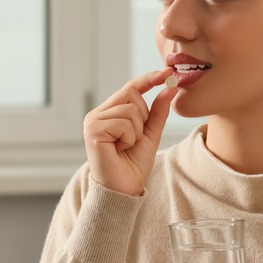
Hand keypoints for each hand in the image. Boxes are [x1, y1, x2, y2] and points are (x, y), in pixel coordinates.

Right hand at [83, 69, 176, 195]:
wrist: (123, 189)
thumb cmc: (133, 164)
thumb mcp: (150, 134)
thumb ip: (158, 111)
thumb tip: (170, 87)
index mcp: (109, 113)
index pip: (130, 88)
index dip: (149, 79)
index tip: (167, 73)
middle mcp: (97, 114)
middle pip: (131, 95)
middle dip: (142, 117)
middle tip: (133, 139)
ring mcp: (93, 121)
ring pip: (130, 110)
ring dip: (136, 131)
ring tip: (125, 147)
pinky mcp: (93, 130)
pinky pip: (124, 123)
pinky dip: (129, 138)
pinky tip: (119, 150)